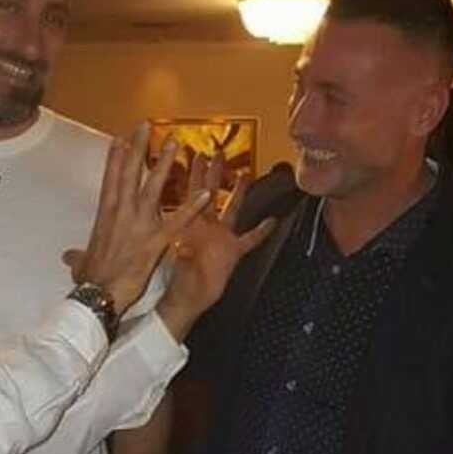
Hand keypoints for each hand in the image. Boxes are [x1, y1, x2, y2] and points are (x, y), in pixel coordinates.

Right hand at [65, 126, 212, 315]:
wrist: (100, 294)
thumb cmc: (90, 279)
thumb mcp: (81, 263)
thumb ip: (78, 255)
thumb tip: (68, 255)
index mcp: (105, 215)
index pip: (111, 179)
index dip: (116, 157)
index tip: (121, 138)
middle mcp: (122, 213)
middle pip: (130, 173)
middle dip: (138, 148)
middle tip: (146, 126)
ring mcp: (140, 224)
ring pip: (154, 187)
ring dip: (165, 164)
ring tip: (175, 143)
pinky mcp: (156, 240)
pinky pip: (178, 220)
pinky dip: (192, 207)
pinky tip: (206, 194)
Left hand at [156, 156, 275, 339]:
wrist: (189, 300)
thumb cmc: (180, 282)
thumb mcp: (181, 266)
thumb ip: (184, 254)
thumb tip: (182, 246)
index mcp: (191, 225)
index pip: (193, 193)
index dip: (195, 174)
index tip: (196, 154)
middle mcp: (207, 227)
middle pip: (212, 193)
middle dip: (215, 173)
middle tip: (218, 152)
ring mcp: (221, 238)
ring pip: (232, 208)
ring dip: (239, 192)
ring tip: (245, 174)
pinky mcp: (233, 252)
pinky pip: (251, 238)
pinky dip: (261, 230)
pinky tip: (272, 221)